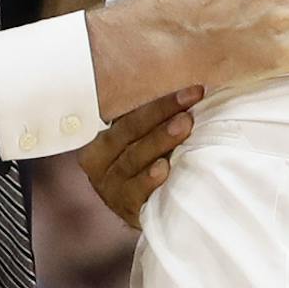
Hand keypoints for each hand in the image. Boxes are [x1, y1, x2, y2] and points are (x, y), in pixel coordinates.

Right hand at [78, 86, 202, 228]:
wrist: (150, 207)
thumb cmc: (149, 160)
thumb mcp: (142, 133)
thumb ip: (151, 112)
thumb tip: (189, 80)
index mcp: (100, 133)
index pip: (125, 110)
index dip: (155, 97)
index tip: (187, 87)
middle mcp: (99, 158)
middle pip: (129, 130)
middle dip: (161, 111)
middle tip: (189, 99)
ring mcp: (110, 185)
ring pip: (134, 157)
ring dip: (160, 139)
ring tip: (183, 125)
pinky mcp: (124, 207)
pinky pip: (135, 191)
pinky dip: (149, 179)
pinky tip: (163, 168)